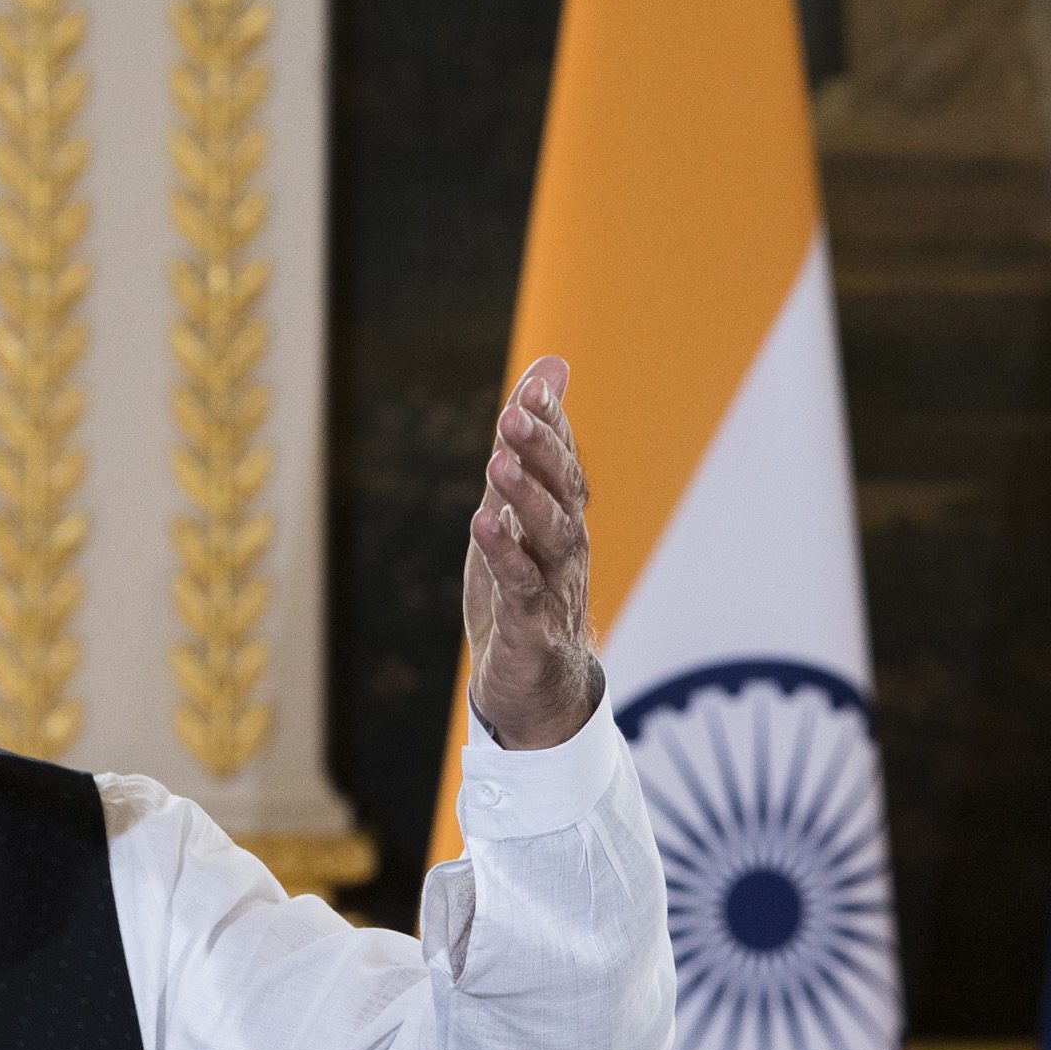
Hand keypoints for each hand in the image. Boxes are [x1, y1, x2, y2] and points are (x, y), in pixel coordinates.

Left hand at [463, 357, 600, 750]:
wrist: (534, 686)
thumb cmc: (525, 588)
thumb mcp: (518, 507)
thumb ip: (530, 442)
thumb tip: (551, 363)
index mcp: (564, 518)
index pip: (564, 461)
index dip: (552, 424)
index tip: (535, 384)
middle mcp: (568, 547)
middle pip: (564, 491)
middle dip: (541, 450)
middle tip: (514, 412)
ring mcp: (555, 587)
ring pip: (550, 536)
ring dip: (526, 497)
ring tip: (497, 462)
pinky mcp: (531, 627)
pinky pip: (522, 587)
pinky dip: (504, 556)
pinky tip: (482, 526)